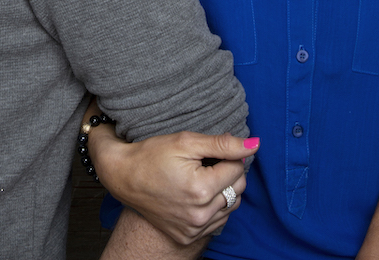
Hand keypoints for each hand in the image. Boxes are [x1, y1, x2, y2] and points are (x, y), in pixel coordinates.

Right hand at [88, 113, 258, 244]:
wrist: (124, 178)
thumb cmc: (152, 155)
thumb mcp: (186, 142)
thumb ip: (223, 144)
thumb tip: (254, 145)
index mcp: (201, 189)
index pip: (238, 168)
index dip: (227, 155)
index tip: (209, 152)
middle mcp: (200, 214)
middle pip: (238, 188)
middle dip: (228, 172)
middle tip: (205, 163)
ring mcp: (194, 228)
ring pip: (232, 205)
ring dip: (224, 190)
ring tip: (201, 178)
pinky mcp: (189, 236)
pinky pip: (219, 220)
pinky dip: (215, 207)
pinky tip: (197, 194)